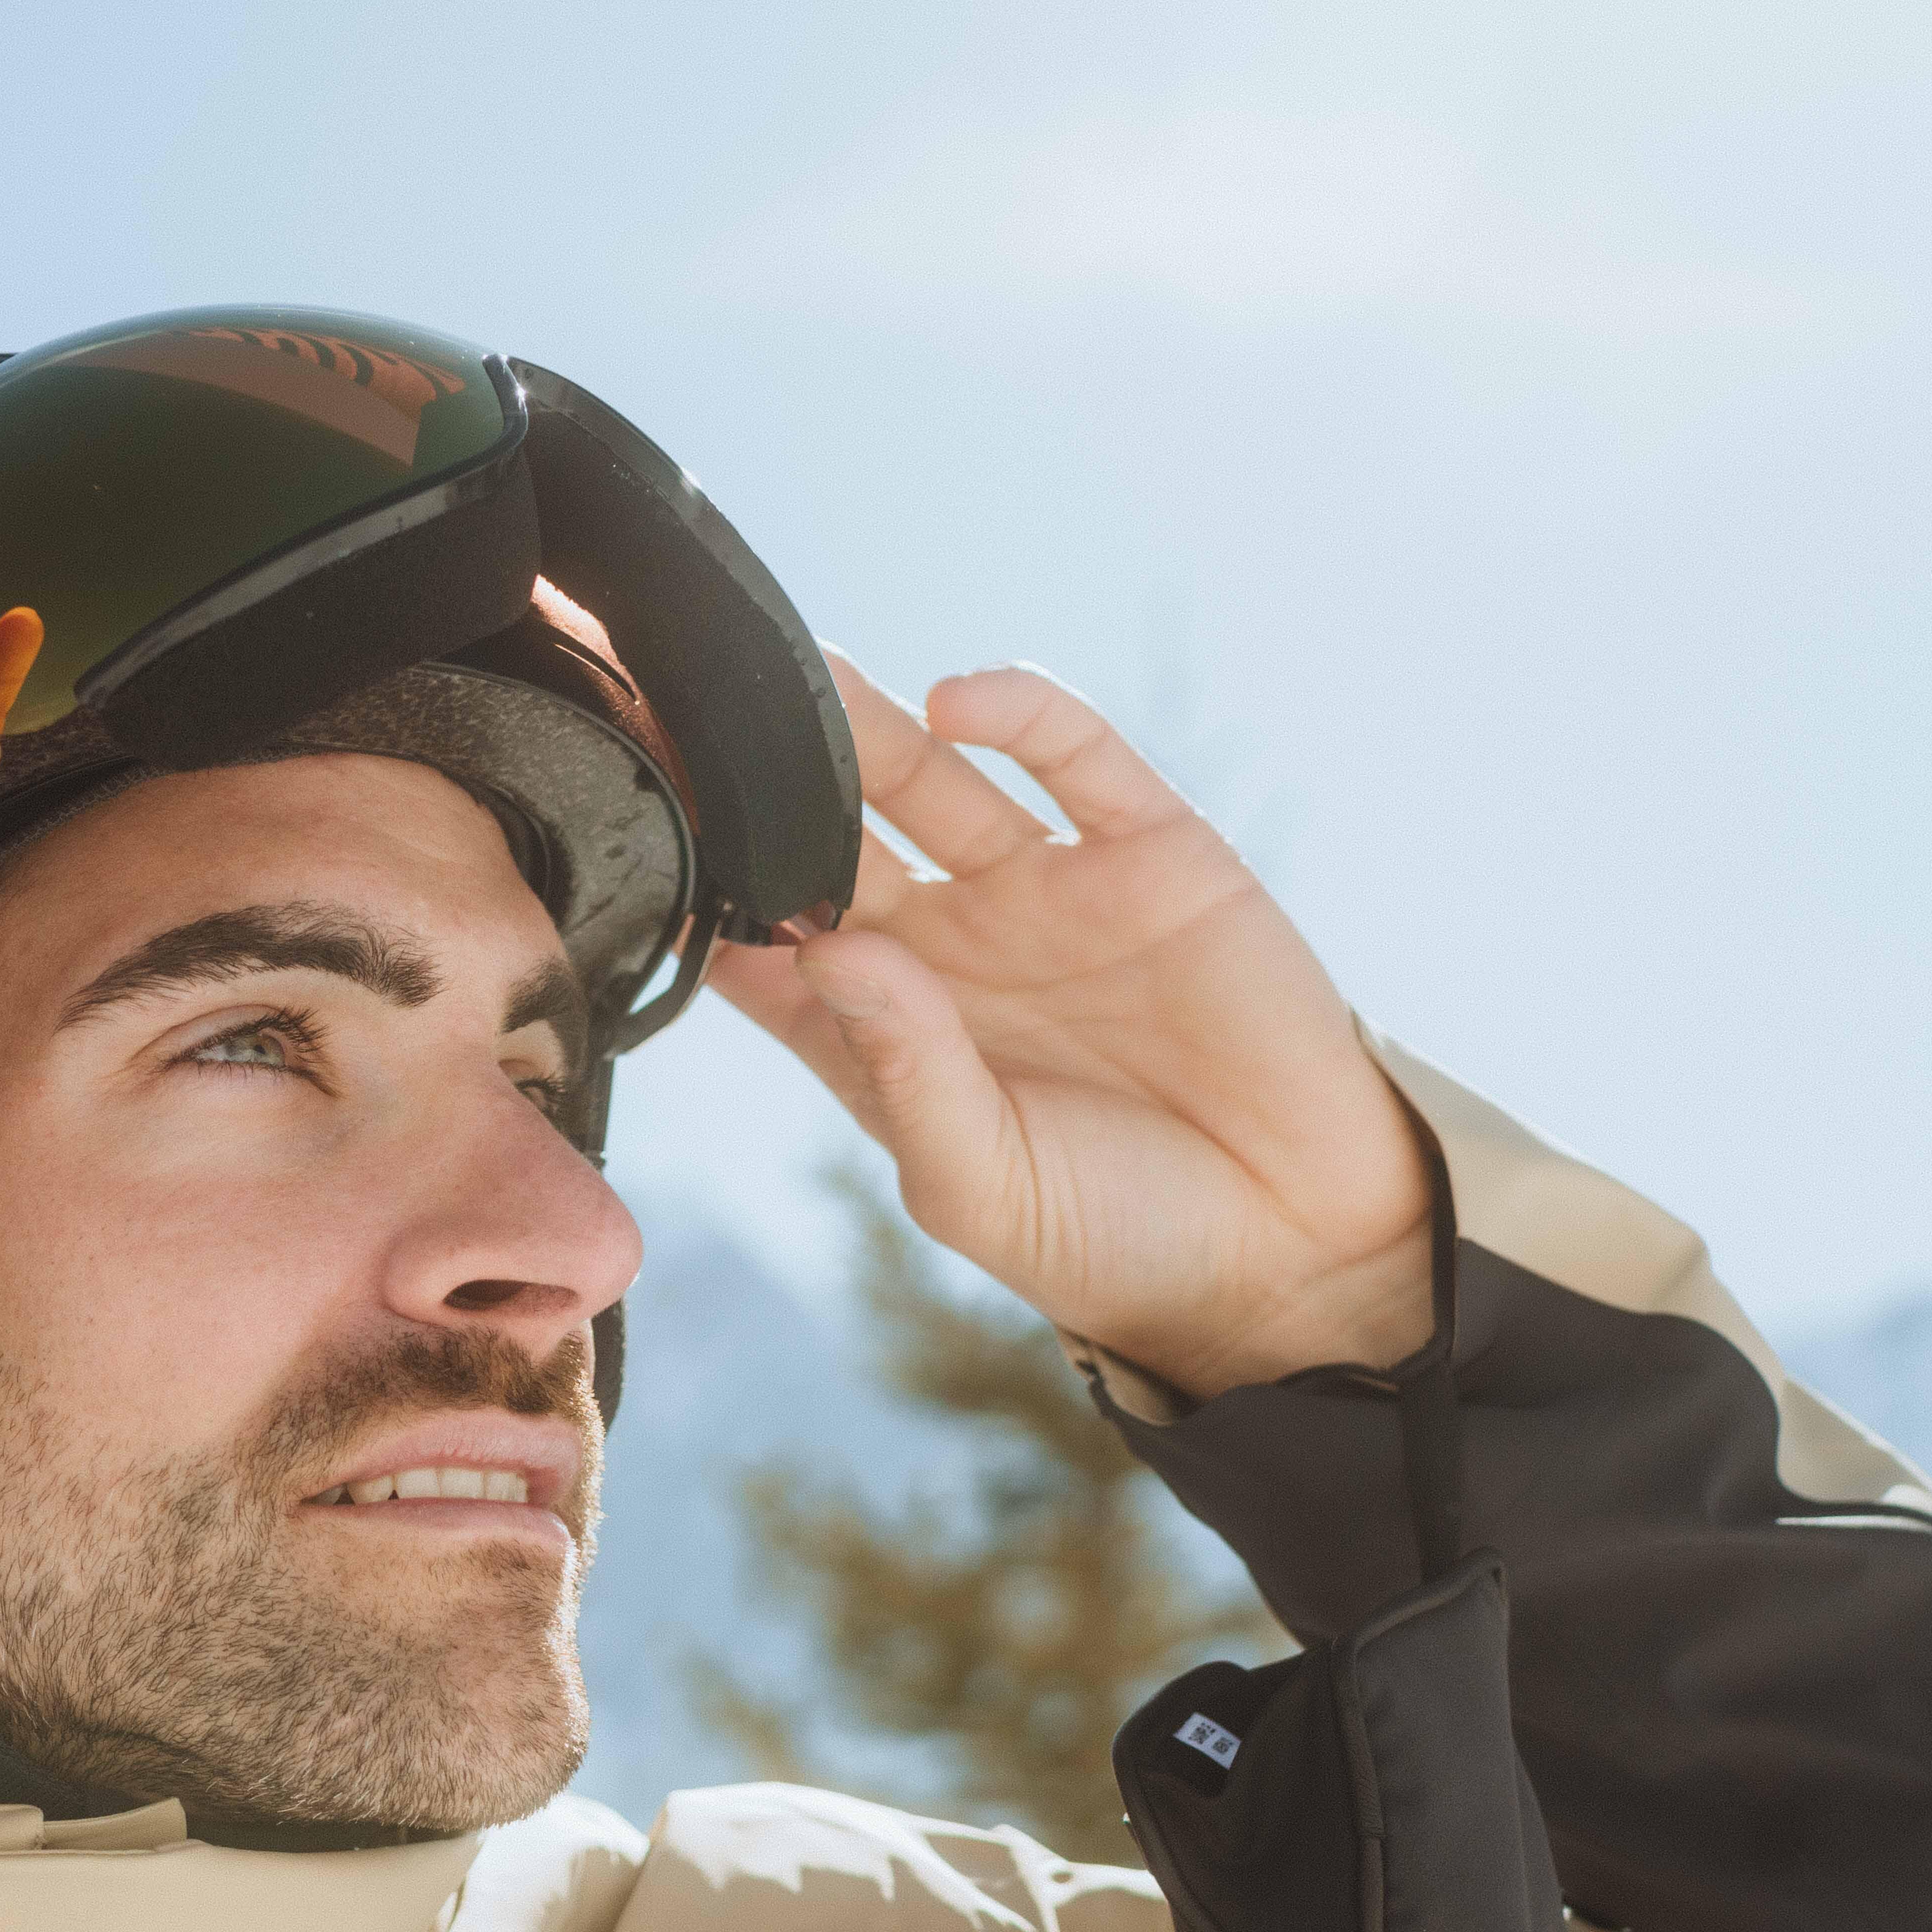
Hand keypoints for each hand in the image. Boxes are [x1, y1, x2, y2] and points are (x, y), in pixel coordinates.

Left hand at [705, 659, 1434, 1397]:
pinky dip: (1018, 712)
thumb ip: (904, 1073)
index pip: (770, 951)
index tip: (640, 847)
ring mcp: (1052, 893)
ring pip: (934, 779)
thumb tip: (833, 952)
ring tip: (801, 680)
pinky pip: (1074, 755)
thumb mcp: (981, 1184)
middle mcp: (957, 950)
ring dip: (866, 726)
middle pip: (835, 842)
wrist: (1292, 1251)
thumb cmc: (1117, 1241)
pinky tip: (955, 704)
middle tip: (696, 726)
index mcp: (892, 1038)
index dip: (711, 902)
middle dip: (770, 790)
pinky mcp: (1152, 852)